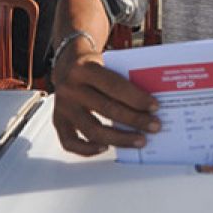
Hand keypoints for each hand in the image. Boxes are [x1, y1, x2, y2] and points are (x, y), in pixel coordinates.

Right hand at [50, 38, 160, 155]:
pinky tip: (106, 148)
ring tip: (139, 140)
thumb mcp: (106, 62)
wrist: (66, 64)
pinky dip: (88, 149)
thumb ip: (122, 79)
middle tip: (154, 126)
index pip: (114, 86)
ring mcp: (62, 107)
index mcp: (84, 69)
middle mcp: (70, 88)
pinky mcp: (58, 121)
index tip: (154, 107)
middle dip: (135, 120)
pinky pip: (70, 142)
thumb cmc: (93, 65)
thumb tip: (148, 104)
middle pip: (107, 109)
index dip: (136, 99)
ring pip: (92, 130)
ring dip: (120, 139)